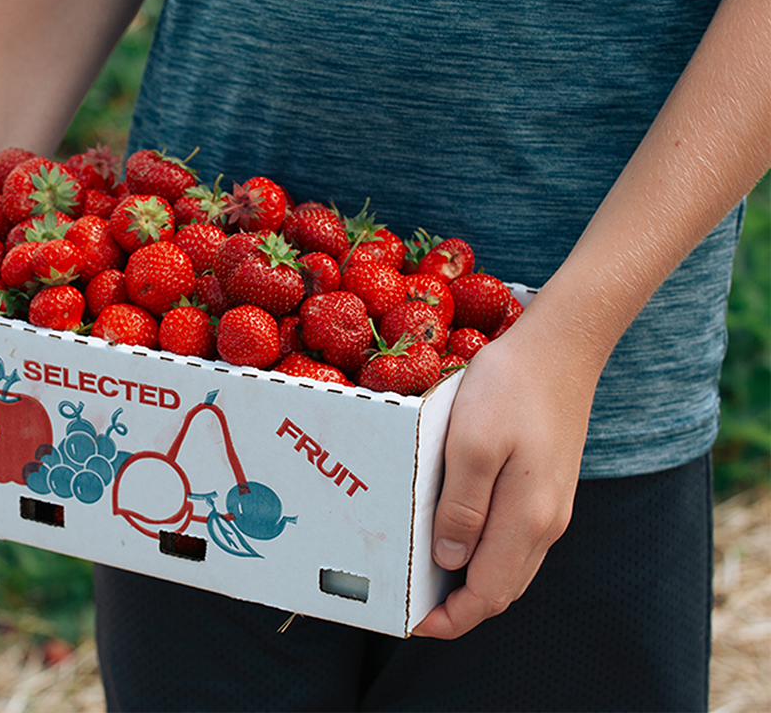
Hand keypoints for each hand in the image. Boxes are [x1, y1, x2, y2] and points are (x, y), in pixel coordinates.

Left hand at [412, 317, 593, 638]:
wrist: (561, 347)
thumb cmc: (510, 388)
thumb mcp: (471, 443)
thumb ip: (461, 508)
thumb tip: (449, 561)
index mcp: (527, 519)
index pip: (489, 595)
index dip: (450, 620)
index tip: (411, 622)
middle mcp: (546, 522)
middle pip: (500, 589)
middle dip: (456, 606)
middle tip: (409, 601)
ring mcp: (551, 506)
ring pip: (510, 567)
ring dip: (470, 581)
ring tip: (424, 574)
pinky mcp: (548, 487)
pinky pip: (515, 539)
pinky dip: (484, 552)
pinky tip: (455, 533)